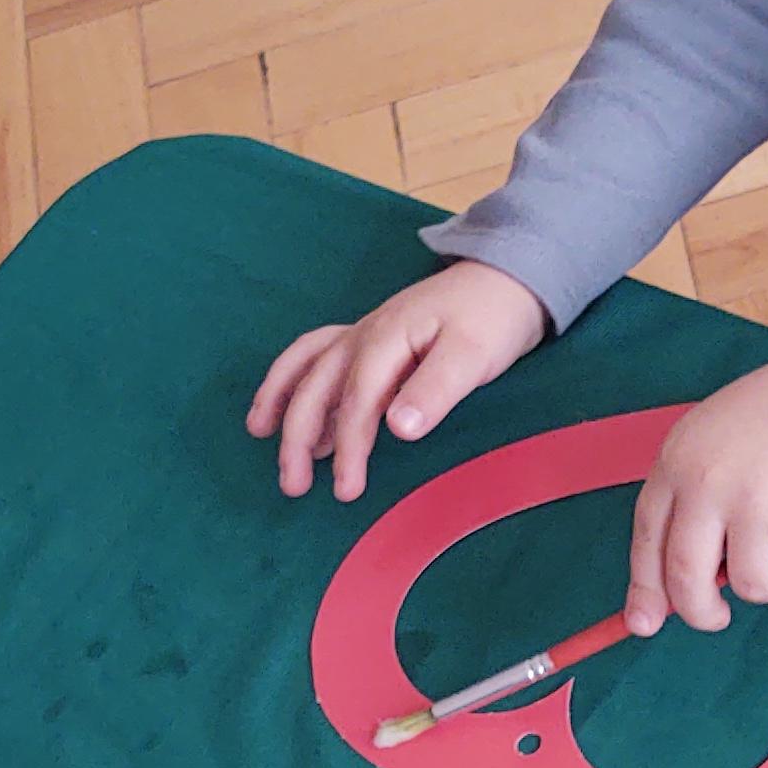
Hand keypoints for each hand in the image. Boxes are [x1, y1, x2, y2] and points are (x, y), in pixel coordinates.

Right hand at [246, 260, 548, 498]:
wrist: (506, 277)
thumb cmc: (493, 319)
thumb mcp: (475, 355)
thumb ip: (436, 390)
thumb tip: (397, 429)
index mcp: (387, 339)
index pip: (357, 402)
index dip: (348, 449)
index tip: (347, 490)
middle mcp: (365, 334)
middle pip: (316, 386)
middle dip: (297, 437)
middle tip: (292, 486)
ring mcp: (363, 333)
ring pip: (306, 366)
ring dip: (281, 402)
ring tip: (261, 436)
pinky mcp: (370, 337)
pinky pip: (317, 356)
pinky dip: (295, 380)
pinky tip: (291, 408)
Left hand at [627, 335, 767, 635]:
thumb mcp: (717, 441)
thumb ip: (694, 498)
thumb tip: (678, 582)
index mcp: (680, 460)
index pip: (648, 537)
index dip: (645, 587)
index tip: (644, 622)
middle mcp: (709, 485)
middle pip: (686, 578)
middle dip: (700, 612)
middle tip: (716, 617)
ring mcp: (755, 507)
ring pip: (750, 586)